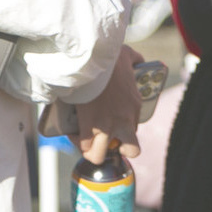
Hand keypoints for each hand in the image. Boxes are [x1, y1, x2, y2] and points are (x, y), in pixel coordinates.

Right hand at [73, 45, 143, 163]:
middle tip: (104, 139)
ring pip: (102, 155)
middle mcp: (125, 120)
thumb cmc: (110, 56)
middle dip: (116, 148)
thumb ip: (136, 60)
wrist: (93, 60)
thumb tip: (137, 60)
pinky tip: (73, 133)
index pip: (133, 130)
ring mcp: (108, 125)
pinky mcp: (90, 126)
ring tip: (85, 140)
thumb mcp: (130, 57)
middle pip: (130, 150)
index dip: (120, 131)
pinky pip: (84, 146)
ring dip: (93, 150)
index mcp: (136, 106)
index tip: (108, 124)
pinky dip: (77, 142)